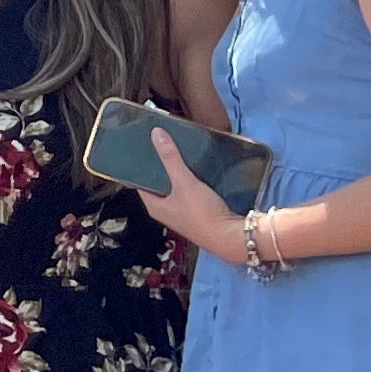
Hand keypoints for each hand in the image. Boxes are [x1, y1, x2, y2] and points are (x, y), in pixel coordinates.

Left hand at [136, 130, 253, 262]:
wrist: (231, 237)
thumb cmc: (202, 214)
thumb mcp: (185, 183)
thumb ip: (171, 159)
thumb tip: (156, 133)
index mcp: (154, 206)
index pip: (139, 181)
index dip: (139, 164)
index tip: (141, 145)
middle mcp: (165, 210)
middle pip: (158, 182)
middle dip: (160, 164)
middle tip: (160, 142)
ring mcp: (182, 211)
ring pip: (175, 185)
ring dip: (176, 169)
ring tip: (177, 148)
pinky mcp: (198, 211)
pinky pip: (189, 189)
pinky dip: (190, 177)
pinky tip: (195, 164)